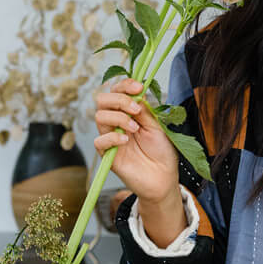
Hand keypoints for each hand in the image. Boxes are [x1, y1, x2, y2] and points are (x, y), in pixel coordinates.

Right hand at [94, 79, 179, 204]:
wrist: (163, 178)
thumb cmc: (162, 152)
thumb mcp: (157, 126)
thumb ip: (144, 110)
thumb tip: (136, 94)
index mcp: (128, 112)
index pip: (117, 91)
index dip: (124, 85)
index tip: (138, 87)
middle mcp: (116, 122)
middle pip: (102, 100)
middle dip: (119, 99)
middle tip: (136, 109)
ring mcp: (110, 137)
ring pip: (99, 117)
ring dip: (118, 118)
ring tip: (135, 128)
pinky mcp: (107, 154)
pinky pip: (99, 141)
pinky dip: (113, 137)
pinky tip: (126, 141)